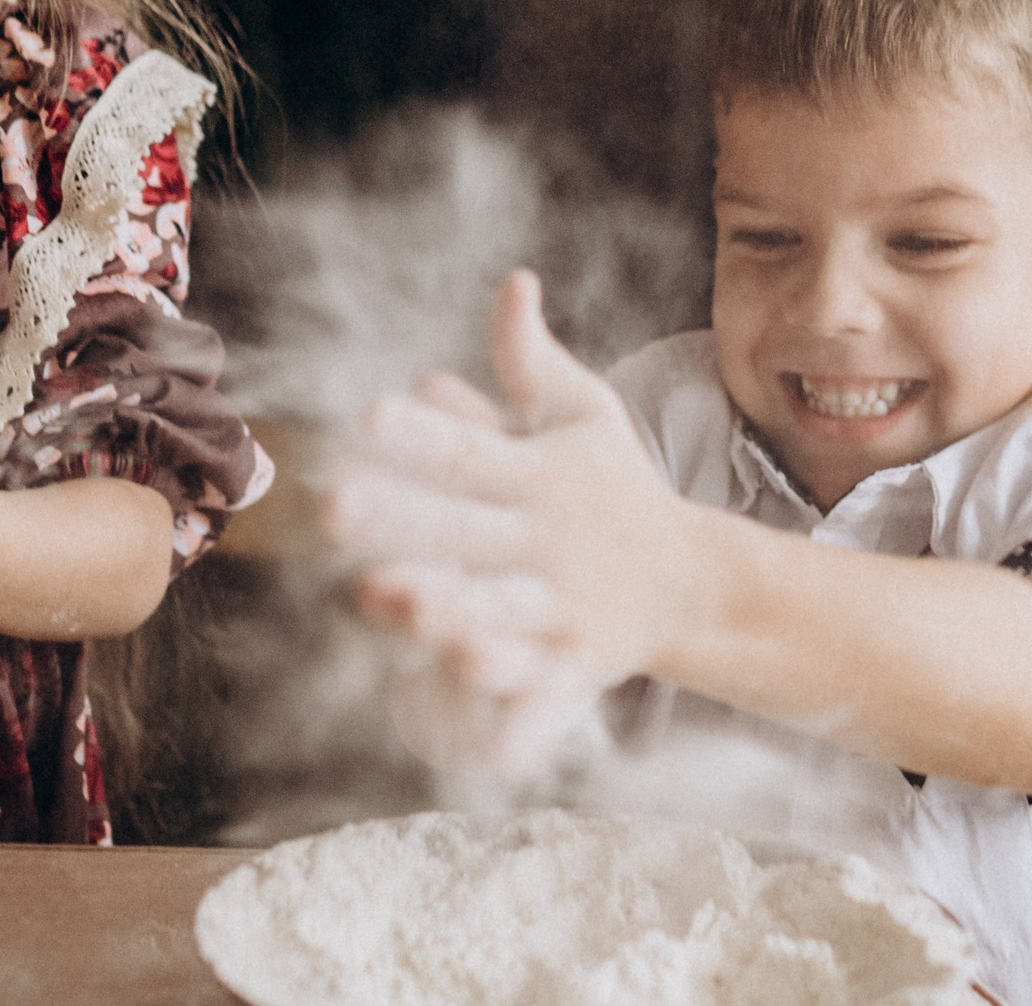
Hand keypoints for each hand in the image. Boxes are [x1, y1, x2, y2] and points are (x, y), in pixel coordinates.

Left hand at [327, 271, 704, 722]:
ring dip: (446, 610)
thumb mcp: (584, 415)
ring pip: (500, 612)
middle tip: (334, 504)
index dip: (422, 432)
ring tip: (384, 603)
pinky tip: (479, 750)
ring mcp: (563, 610)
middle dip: (405, 520)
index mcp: (539, 477)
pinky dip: (517, 727)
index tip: (368, 411)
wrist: (697, 582)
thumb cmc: (614, 486)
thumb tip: (513, 280)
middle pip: (468, 531)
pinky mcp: (578, 671)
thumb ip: (533, 360)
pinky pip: (546, 704)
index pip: (470, 450)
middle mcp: (547, 543)